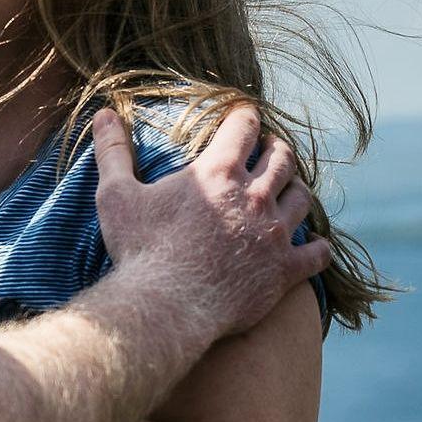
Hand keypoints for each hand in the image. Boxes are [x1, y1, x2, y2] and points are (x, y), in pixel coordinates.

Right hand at [89, 101, 328, 348]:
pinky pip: (318, 253)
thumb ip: (113, 152)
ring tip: (288, 191)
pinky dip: (318, 247)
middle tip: (269, 151)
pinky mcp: (285, 270)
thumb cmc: (140, 251)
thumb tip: (103, 114)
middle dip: (276, 149)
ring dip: (296, 190)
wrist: (166, 308)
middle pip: (282, 158)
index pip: (245, 126)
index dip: (245, 117)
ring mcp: (275, 234)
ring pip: (302, 198)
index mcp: (218, 171)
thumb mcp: (116, 196)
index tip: (245, 117)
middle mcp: (255, 196)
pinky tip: (315, 246)